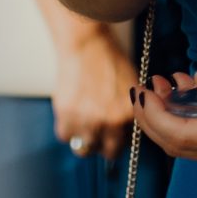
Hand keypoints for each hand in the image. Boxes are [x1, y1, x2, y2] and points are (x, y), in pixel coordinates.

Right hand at [51, 27, 135, 161]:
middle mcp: (110, 123)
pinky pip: (66, 136)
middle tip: (98, 133)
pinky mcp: (66, 117)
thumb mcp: (131, 87)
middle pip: (108, 152)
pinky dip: (67, 128)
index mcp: (129, 115)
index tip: (114, 131)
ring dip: (83, 139)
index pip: (127, 142)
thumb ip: (129, 111)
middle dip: (104, 144)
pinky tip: (70, 113)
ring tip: (83, 124)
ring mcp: (87, 122)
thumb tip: (125, 129)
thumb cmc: (110, 60)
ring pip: (84, 149)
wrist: (86, 45)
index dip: (120, 137)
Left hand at [129, 52, 196, 170]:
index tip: (140, 90)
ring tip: (166, 83)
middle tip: (146, 85)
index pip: (182, 136)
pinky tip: (192, 93)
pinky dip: (194, 120)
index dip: (153, 116)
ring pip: (195, 146)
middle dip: (154, 118)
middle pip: (181, 147)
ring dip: (173, 118)